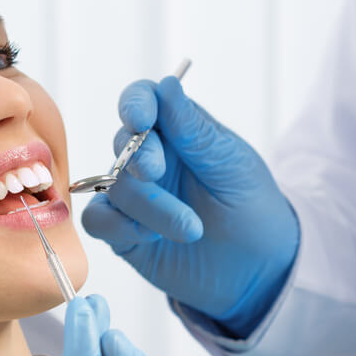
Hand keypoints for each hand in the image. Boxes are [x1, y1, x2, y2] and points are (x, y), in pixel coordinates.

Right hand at [81, 76, 298, 336]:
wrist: (258, 271)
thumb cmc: (251, 208)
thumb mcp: (231, 165)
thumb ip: (194, 130)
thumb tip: (166, 84)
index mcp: (177, 131)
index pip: (143, 101)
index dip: (134, 104)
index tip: (140, 120)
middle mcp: (149, 158)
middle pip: (121, 143)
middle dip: (139, 158)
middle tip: (159, 173)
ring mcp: (134, 196)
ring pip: (113, 186)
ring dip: (150, 206)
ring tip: (192, 229)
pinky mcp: (123, 232)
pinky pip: (97, 220)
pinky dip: (119, 226)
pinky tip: (150, 238)